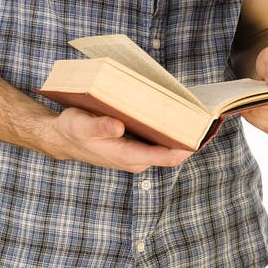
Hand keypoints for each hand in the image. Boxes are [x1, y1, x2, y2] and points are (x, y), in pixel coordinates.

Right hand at [40, 106, 192, 172]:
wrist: (62, 137)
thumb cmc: (73, 130)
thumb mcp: (82, 125)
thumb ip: (99, 126)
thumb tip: (118, 127)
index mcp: (128, 156)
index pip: (168, 156)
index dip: (188, 145)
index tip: (203, 129)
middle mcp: (137, 158)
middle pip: (173, 150)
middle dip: (188, 134)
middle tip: (205, 112)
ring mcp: (137, 153)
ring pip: (167, 144)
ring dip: (180, 130)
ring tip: (196, 108)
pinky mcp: (136, 145)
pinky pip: (159, 139)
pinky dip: (169, 127)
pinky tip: (175, 110)